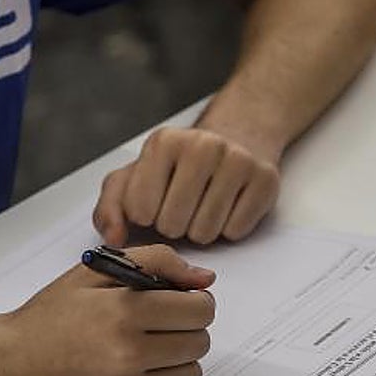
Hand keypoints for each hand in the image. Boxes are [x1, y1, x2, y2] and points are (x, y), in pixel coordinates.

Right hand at [0, 245, 215, 375]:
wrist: (5, 368)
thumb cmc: (48, 318)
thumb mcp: (94, 272)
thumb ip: (155, 262)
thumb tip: (204, 279)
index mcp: (124, 311)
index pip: (201, 310)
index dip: (195, 302)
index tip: (180, 303)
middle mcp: (128, 353)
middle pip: (200, 342)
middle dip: (186, 330)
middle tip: (159, 325)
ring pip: (190, 374)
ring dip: (177, 360)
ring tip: (146, 349)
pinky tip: (124, 372)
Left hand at [93, 127, 280, 246]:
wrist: (236, 138)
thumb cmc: (179, 167)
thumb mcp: (134, 179)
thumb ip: (110, 208)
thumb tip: (114, 238)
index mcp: (164, 142)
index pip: (139, 211)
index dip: (146, 217)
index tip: (155, 202)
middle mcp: (202, 145)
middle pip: (173, 225)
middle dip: (174, 226)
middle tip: (182, 207)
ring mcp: (238, 160)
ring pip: (205, 233)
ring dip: (200, 230)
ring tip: (203, 207)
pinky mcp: (265, 180)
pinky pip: (235, 231)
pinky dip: (228, 228)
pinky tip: (227, 206)